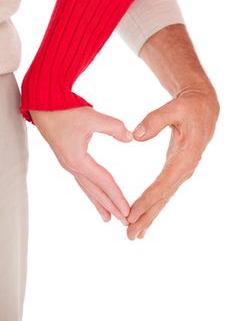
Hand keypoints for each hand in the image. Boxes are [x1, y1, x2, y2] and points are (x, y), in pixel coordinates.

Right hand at [29, 106, 132, 224]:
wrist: (43, 107)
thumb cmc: (65, 111)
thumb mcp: (92, 117)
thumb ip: (114, 127)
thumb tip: (130, 137)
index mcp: (79, 160)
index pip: (104, 182)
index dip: (117, 197)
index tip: (128, 212)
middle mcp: (73, 167)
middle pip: (96, 191)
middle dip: (111, 207)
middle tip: (124, 222)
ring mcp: (70, 165)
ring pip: (88, 189)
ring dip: (99, 203)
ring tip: (107, 218)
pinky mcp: (69, 160)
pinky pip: (83, 181)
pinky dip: (91, 191)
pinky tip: (94, 195)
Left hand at [127, 87, 219, 239]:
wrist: (203, 109)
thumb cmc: (189, 108)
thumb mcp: (174, 108)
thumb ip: (155, 120)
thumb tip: (135, 136)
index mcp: (184, 158)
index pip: (162, 184)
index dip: (146, 200)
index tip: (131, 214)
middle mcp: (184, 170)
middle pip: (163, 198)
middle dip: (146, 217)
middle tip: (130, 235)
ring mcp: (181, 172)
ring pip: (164, 199)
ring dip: (149, 217)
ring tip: (135, 234)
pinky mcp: (177, 171)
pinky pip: (164, 192)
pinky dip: (154, 206)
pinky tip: (146, 216)